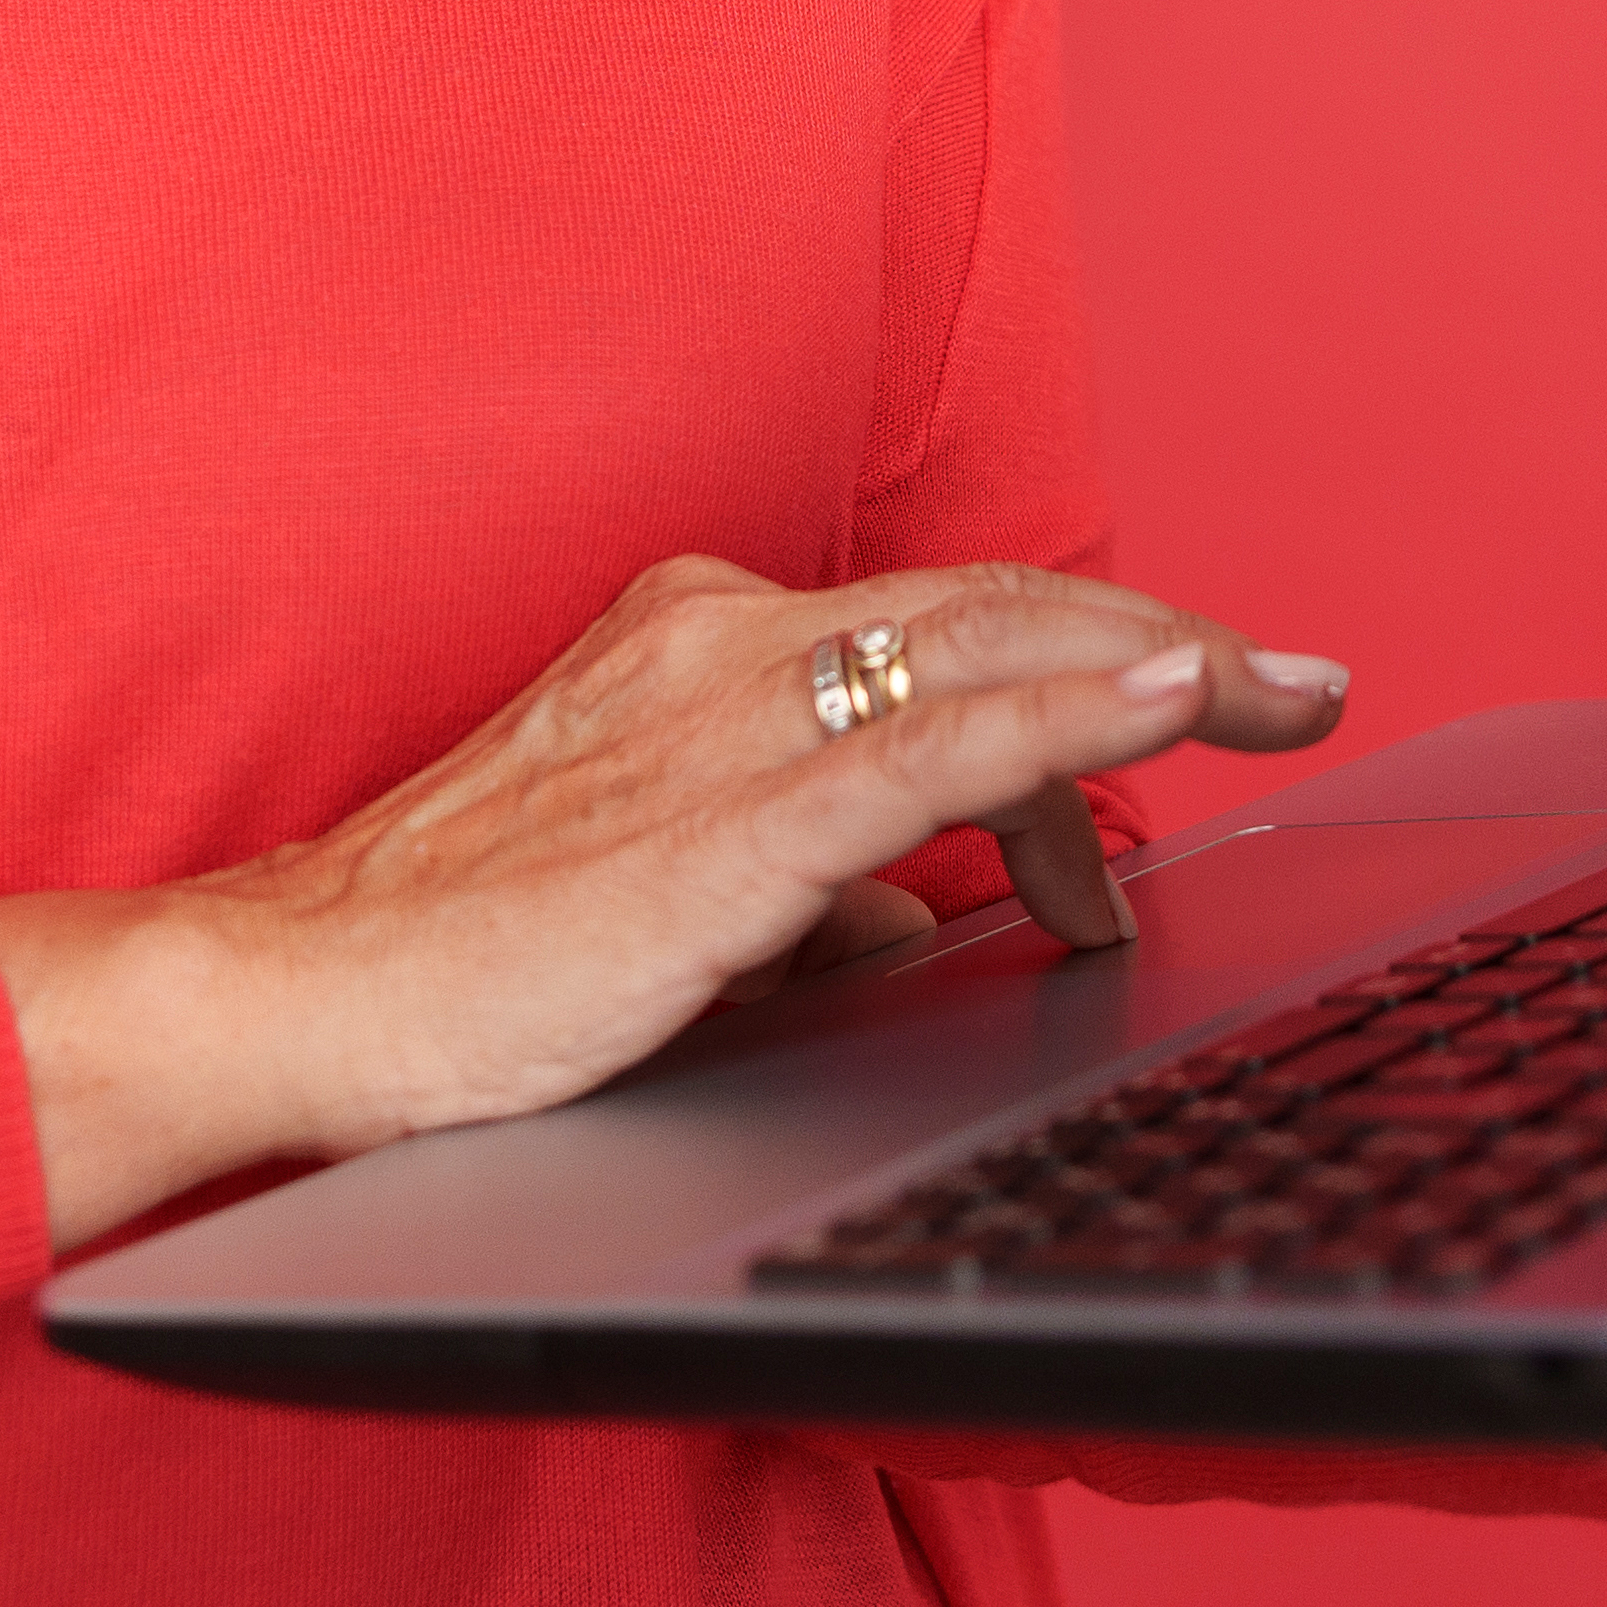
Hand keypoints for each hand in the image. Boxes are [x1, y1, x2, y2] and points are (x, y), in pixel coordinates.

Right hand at [0, 556, 1350, 1243]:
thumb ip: (807, 900)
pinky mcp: (729, 818)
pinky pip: (934, 743)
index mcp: (705, 641)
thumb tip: (922, 931)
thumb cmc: (465, 961)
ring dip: (1159, 669)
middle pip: (997, 610)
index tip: (1200, 691)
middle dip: (1170, 643)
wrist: (306, 996)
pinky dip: (1068, 714)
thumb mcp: (671, 904)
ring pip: (988, 651)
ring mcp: (727, 713)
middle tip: (1300, 686)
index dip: (1088, 656)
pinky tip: (1163, 700)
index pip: (942, 628)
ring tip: (1277, 696)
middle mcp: (725, 640)